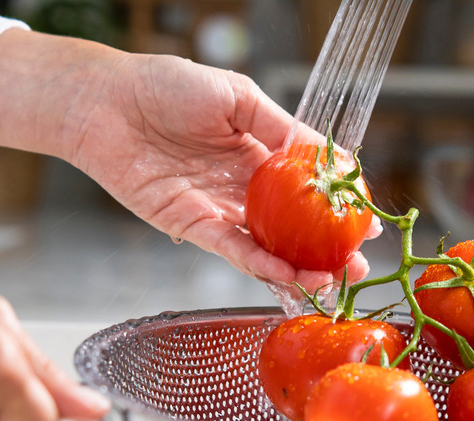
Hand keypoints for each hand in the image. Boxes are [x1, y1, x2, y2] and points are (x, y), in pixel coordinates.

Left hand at [0, 32, 380, 292]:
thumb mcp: (235, 95)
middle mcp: (241, 186)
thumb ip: (279, 127)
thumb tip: (325, 154)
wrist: (105, 102)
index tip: (367, 220)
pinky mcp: (190, 225)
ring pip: (267, 247)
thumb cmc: (163, 86)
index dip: (338, 204)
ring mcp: (217, 209)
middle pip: (293, 226)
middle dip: (327, 248)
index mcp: (257, 151)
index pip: (308, 185)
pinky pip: (232, 250)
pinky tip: (288, 275)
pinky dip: (261, 265)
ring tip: (332, 281)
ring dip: (300, 267)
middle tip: (358, 265)